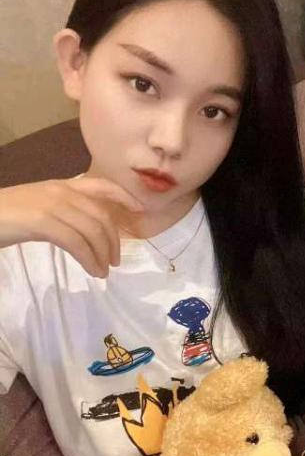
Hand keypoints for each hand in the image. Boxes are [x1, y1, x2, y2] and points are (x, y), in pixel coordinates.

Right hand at [0, 176, 143, 277]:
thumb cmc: (5, 216)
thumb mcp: (39, 207)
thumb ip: (64, 211)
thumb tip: (88, 229)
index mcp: (61, 185)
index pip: (102, 185)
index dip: (125, 197)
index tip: (140, 211)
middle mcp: (61, 191)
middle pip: (101, 215)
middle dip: (113, 240)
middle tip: (115, 261)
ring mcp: (52, 205)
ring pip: (93, 230)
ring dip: (103, 254)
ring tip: (103, 270)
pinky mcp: (43, 222)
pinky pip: (77, 243)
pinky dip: (89, 259)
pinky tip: (92, 270)